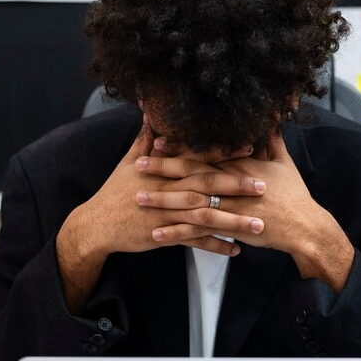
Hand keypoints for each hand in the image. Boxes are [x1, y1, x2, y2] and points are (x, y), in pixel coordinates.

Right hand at [56, 123, 268, 310]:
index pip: (197, 158)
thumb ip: (145, 138)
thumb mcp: (128, 162)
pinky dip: (215, 246)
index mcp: (163, 170)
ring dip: (233, 221)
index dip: (224, 153)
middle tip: (263, 185)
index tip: (249, 148)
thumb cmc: (115, 192)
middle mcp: (167, 191)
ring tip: (259, 224)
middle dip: (236, 185)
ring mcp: (166, 215)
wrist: (96, 225)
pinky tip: (236, 249)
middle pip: (206, 186)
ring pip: (205, 217)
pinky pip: (194, 242)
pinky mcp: (164, 236)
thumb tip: (149, 111)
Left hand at [136, 132, 353, 290]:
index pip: (204, 153)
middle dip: (163, 169)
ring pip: (189, 201)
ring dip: (163, 200)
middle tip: (138, 165)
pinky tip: (156, 234)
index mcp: (240, 165)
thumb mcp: (284, 161)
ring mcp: (229, 206)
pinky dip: (176, 233)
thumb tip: (271, 117)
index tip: (158, 142)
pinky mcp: (229, 228)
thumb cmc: (294, 195)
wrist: (304, 226)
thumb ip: (272, 139)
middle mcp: (231, 183)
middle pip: (191, 173)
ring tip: (139, 198)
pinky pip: (197, 230)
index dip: (180, 147)